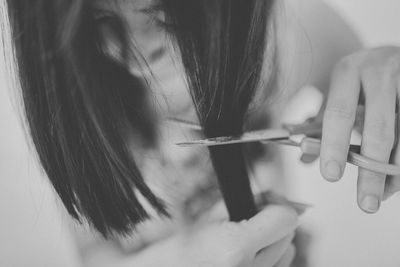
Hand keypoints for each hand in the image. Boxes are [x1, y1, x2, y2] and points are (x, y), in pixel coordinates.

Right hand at [135, 205, 297, 266]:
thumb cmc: (178, 252)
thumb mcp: (207, 220)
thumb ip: (243, 204)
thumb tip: (272, 197)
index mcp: (235, 248)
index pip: (285, 218)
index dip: (276, 205)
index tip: (265, 201)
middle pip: (289, 235)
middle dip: (275, 221)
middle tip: (251, 218)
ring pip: (287, 254)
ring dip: (274, 241)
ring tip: (247, 239)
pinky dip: (269, 258)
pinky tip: (248, 255)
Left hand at [320, 46, 399, 212]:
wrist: (393, 54)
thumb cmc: (359, 79)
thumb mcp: (337, 93)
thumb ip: (322, 123)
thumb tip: (304, 158)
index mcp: (348, 72)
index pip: (338, 113)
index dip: (334, 145)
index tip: (331, 176)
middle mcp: (380, 71)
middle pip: (379, 128)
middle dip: (372, 170)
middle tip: (366, 204)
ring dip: (397, 170)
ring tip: (384, 195)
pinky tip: (398, 177)